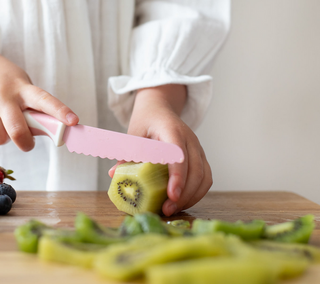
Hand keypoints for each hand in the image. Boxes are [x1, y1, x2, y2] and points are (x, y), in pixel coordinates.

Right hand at [0, 30, 78, 150]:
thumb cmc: (3, 79)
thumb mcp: (20, 84)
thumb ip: (32, 106)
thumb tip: (45, 132)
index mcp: (21, 88)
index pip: (44, 101)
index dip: (60, 112)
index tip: (73, 121)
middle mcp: (3, 96)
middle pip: (18, 131)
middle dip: (26, 143)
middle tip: (27, 142)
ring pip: (0, 139)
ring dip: (6, 138)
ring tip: (4, 124)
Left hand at [108, 84, 211, 215]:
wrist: (160, 110)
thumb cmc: (145, 122)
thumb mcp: (133, 133)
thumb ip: (126, 154)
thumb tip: (114, 174)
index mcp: (172, 130)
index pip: (179, 154)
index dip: (177, 175)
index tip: (171, 195)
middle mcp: (190, 139)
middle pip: (196, 169)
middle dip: (184, 193)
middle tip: (167, 210)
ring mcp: (198, 148)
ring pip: (204, 176)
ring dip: (191, 197)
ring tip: (172, 209)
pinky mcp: (201, 158)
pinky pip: (205, 179)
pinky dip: (196, 194)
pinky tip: (181, 203)